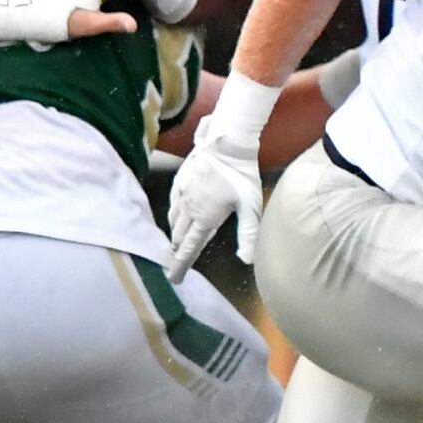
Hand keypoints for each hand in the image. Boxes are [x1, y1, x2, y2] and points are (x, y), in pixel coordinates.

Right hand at [164, 125, 265, 267]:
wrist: (226, 142)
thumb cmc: (242, 175)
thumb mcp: (250, 207)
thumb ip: (248, 234)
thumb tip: (246, 260)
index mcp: (205, 218)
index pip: (189, 249)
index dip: (180, 266)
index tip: (173, 280)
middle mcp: (189, 209)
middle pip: (178, 237)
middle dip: (176, 252)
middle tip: (174, 262)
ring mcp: (181, 193)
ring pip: (172, 220)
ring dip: (174, 234)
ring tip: (176, 242)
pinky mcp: (179, 180)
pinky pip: (172, 203)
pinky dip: (173, 214)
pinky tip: (177, 214)